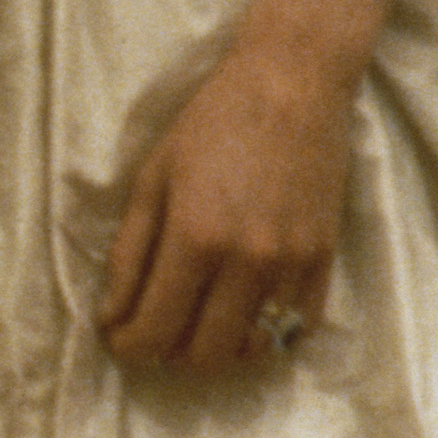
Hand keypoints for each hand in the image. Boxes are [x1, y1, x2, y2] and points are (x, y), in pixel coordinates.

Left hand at [98, 28, 356, 375]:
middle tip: (154, 331)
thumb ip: (130, 253)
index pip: (155, 329)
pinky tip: (241, 313)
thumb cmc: (213, 121)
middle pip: (204, 354)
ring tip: (197, 323)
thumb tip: (112, 316)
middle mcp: (247, 262)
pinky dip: (263, 335)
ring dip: (217, 350)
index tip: (118, 337)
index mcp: (196, 238)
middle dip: (168, 354)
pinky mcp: (324, 260)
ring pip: (251, 350)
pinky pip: (294, 329)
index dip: (128, 345)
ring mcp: (292, 266)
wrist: (294, 83)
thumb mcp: (152, 178)